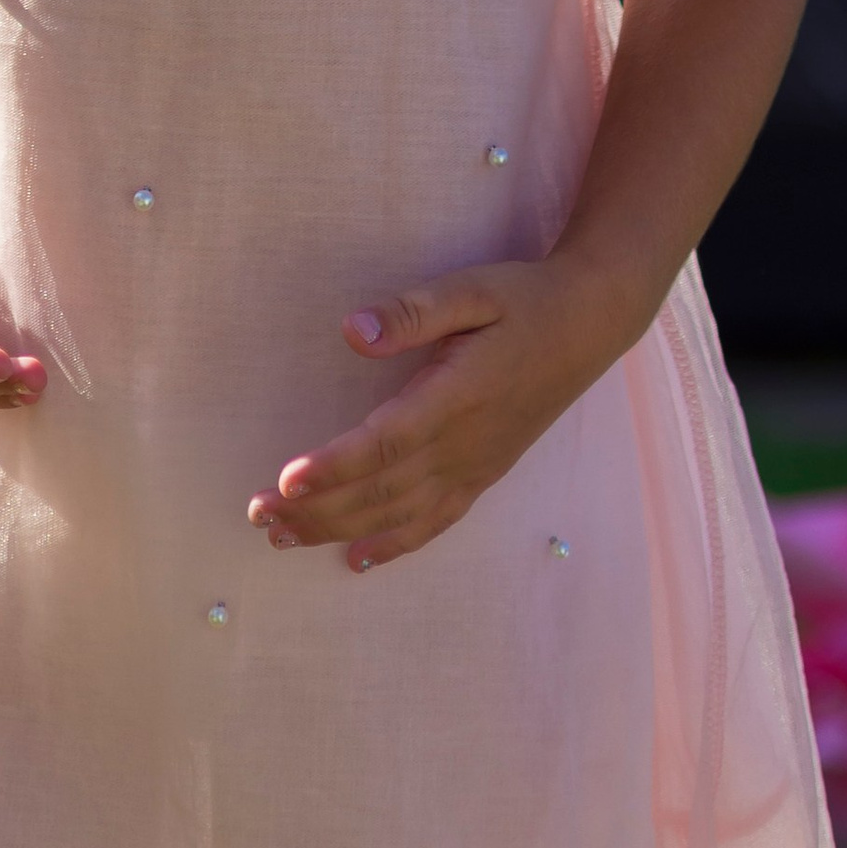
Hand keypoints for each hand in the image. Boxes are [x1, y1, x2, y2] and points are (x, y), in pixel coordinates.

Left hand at [248, 258, 627, 569]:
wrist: (589, 324)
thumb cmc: (525, 299)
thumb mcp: (472, 289)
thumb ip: (413, 312)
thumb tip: (353, 331)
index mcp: (456, 398)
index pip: (384, 442)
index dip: (334, 466)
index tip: (285, 479)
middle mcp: (463, 446)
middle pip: (380, 490)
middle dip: (316, 508)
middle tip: (258, 516)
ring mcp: (474, 467)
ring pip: (398, 514)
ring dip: (338, 529)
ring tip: (283, 538)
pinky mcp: (483, 475)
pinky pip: (434, 523)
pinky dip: (394, 546)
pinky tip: (358, 559)